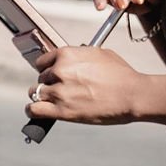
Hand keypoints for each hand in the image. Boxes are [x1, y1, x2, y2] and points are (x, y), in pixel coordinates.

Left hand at [26, 45, 145, 125]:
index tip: (52, 74)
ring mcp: (59, 91)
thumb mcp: (99, 53)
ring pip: (36, 92)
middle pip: (41, 78)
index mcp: (67, 54)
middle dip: (50, 83)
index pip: (42, 61)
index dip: (48, 69)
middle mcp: (59, 71)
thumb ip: (79, 55)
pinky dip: (32, 110)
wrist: (132, 95)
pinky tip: (36, 111)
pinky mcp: (61, 111)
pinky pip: (34, 109)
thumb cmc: (121, 75)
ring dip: (43, 96)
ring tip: (53, 101)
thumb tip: (72, 59)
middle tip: (63, 90)